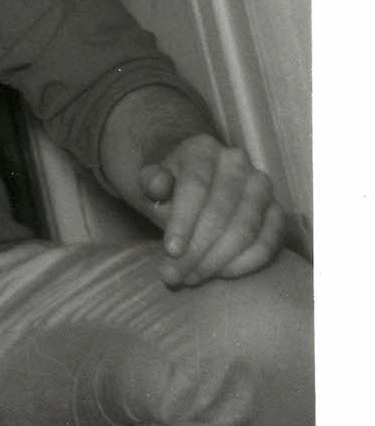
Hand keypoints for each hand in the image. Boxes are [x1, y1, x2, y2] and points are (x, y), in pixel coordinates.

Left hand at [137, 134, 284, 287]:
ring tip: (192, 277)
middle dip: (197, 249)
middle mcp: (238, 162)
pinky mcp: (276, 211)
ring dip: (218, 260)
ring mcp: (261, 186)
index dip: (183, 222)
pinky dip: (246, 262)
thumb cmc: (168, 185)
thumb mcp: (149, 181)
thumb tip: (157, 186)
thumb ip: (151, 183)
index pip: (196, 186)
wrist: (193, 182)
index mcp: (202, 149)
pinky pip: (270, 241)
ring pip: (246, 228)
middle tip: (175, 274)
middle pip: (221, 211)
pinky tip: (222, 274)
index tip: (170, 251)